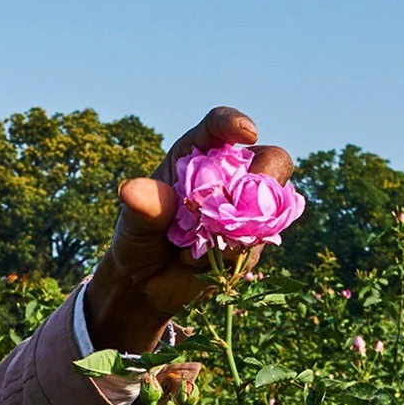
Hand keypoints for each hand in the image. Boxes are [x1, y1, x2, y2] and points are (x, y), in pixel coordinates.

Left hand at [83, 106, 294, 352]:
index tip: (247, 132)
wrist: (147, 281)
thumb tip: (134, 191)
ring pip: (270, 206)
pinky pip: (256, 243)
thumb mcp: (132, 221)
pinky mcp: (253, 241)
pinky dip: (227, 254)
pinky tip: (196, 261)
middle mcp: (230, 176)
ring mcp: (247, 208)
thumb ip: (140, 205)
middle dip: (266, 174)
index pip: (220, 125)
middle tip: (242, 201)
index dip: (235, 124)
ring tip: (192, 245)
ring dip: (238, 227)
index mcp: (198, 154)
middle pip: (270, 159)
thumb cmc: (139, 237)